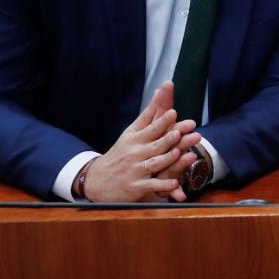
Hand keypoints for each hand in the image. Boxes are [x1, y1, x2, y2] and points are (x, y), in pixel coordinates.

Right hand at [83, 83, 200, 201]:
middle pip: (155, 145)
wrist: (97, 179)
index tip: (173, 113)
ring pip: (154, 164)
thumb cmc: (119, 153)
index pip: (151, 128)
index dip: (163, 121)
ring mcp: (136, 170)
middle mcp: (136, 153)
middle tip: (181, 131)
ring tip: (179, 153)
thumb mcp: (130, 133)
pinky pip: (152, 186)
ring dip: (167, 159)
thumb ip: (148, 115)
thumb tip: (160, 92)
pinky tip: (175, 184)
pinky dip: (163, 186)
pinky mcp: (136, 187)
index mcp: (136, 139)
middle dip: (169, 138)